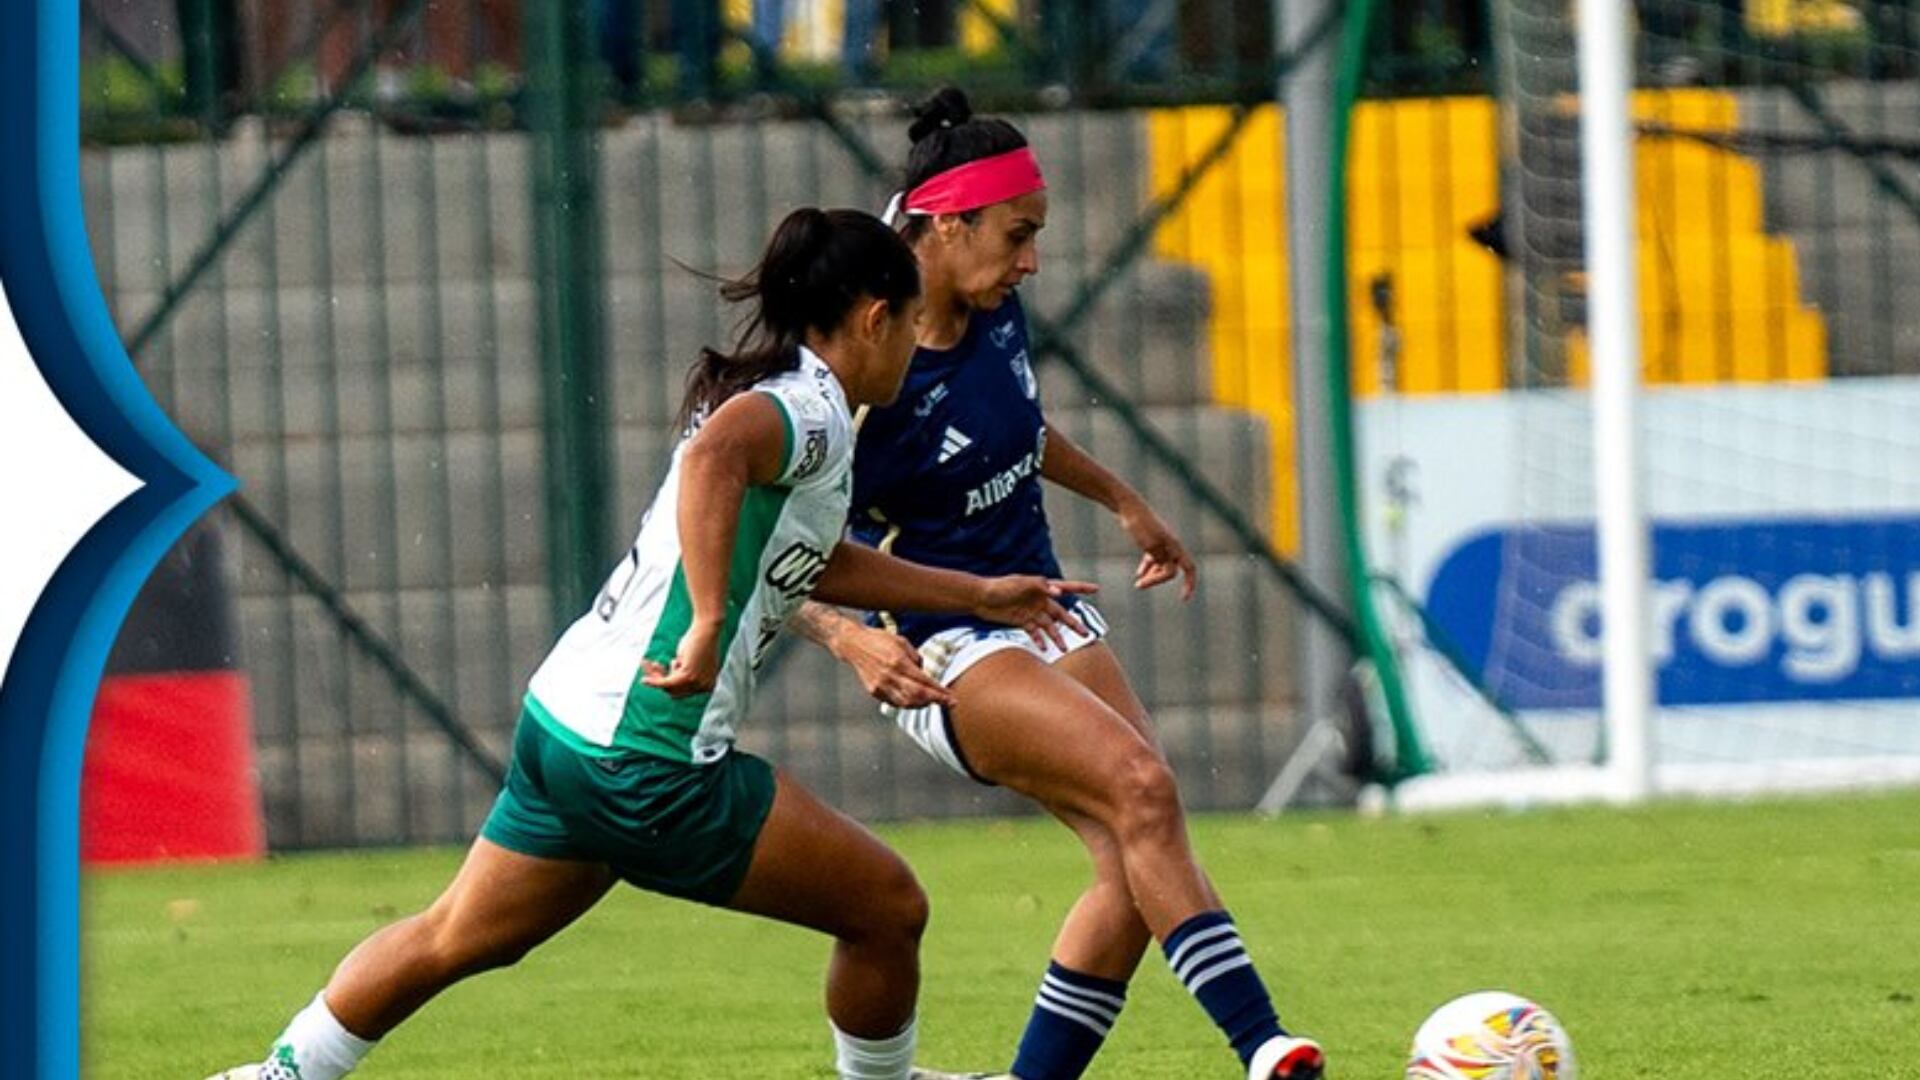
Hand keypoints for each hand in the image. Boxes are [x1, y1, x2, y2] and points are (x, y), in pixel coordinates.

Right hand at [642, 619, 722, 697]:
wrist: (706, 628)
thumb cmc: (699, 640)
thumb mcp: (690, 660)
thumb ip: (682, 673)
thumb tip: (665, 685)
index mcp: (708, 685)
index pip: (684, 691)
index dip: (670, 681)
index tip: (661, 666)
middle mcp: (704, 687)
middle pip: (675, 691)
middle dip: (661, 678)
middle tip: (653, 664)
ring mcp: (697, 683)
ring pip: (669, 687)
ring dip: (655, 676)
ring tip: (646, 663)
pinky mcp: (687, 676)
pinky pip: (666, 683)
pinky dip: (654, 682)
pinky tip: (644, 680)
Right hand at [832, 623, 955, 709]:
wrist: (853, 644)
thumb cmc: (879, 639)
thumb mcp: (902, 642)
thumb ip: (916, 658)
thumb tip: (925, 673)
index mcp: (898, 662)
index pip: (924, 682)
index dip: (940, 692)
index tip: (952, 698)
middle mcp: (889, 676)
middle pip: (917, 696)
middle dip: (936, 701)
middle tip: (949, 703)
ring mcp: (880, 685)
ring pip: (906, 703)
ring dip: (922, 704)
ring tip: (933, 701)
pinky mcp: (874, 691)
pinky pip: (895, 702)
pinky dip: (908, 703)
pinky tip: (916, 700)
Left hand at [972, 576, 1098, 649]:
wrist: (980, 598)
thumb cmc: (1001, 586)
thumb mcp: (1021, 583)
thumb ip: (1041, 586)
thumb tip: (1059, 592)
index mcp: (1042, 588)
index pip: (1066, 587)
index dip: (1081, 588)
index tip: (1097, 589)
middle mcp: (1040, 600)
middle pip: (1061, 614)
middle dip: (1073, 624)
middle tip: (1085, 634)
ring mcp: (1031, 612)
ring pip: (1049, 626)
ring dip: (1057, 637)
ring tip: (1065, 648)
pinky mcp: (1021, 621)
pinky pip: (1034, 633)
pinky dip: (1040, 640)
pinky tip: (1045, 649)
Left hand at [1119, 497, 1196, 599]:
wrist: (1128, 507)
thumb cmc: (1140, 524)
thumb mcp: (1150, 545)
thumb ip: (1161, 560)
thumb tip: (1168, 571)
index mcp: (1175, 546)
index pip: (1189, 568)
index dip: (1189, 584)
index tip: (1183, 599)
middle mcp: (1171, 545)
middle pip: (1171, 569)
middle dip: (1157, 580)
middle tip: (1139, 585)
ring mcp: (1162, 542)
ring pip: (1162, 565)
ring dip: (1152, 575)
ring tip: (1138, 582)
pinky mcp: (1151, 540)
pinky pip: (1154, 558)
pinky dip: (1148, 567)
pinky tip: (1139, 574)